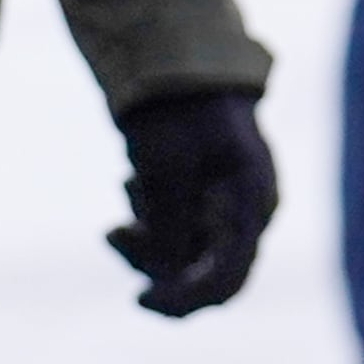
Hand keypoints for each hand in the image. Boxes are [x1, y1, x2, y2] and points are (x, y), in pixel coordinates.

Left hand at [108, 91, 277, 317]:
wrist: (181, 64)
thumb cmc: (178, 109)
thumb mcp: (164, 165)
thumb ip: (169, 225)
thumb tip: (167, 276)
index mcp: (251, 204)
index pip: (226, 278)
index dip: (184, 300)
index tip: (138, 299)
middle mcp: (248, 216)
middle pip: (203, 272)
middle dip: (153, 260)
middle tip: (112, 232)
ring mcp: (230, 212)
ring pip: (186, 255)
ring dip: (148, 235)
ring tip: (130, 182)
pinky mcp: (209, 205)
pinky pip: (179, 234)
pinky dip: (151, 221)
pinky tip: (135, 181)